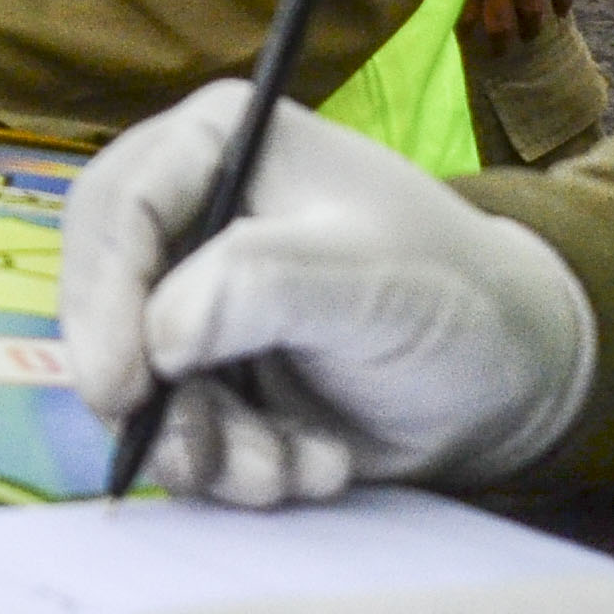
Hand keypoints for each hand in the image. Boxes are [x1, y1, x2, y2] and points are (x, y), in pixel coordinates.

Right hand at [61, 79, 595, 504]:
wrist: (508, 378)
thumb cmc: (451, 295)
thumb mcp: (365, 280)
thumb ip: (259, 288)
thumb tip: (157, 336)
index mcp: (220, 143)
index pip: (120, 207)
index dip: (104, 297)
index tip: (123, 386)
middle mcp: (193, 213)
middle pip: (105, 298)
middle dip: (149, 392)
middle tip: (195, 456)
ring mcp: (196, 298)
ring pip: (134, 382)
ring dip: (205, 445)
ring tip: (287, 471)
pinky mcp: (209, 373)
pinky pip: (173, 428)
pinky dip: (233, 466)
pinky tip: (310, 468)